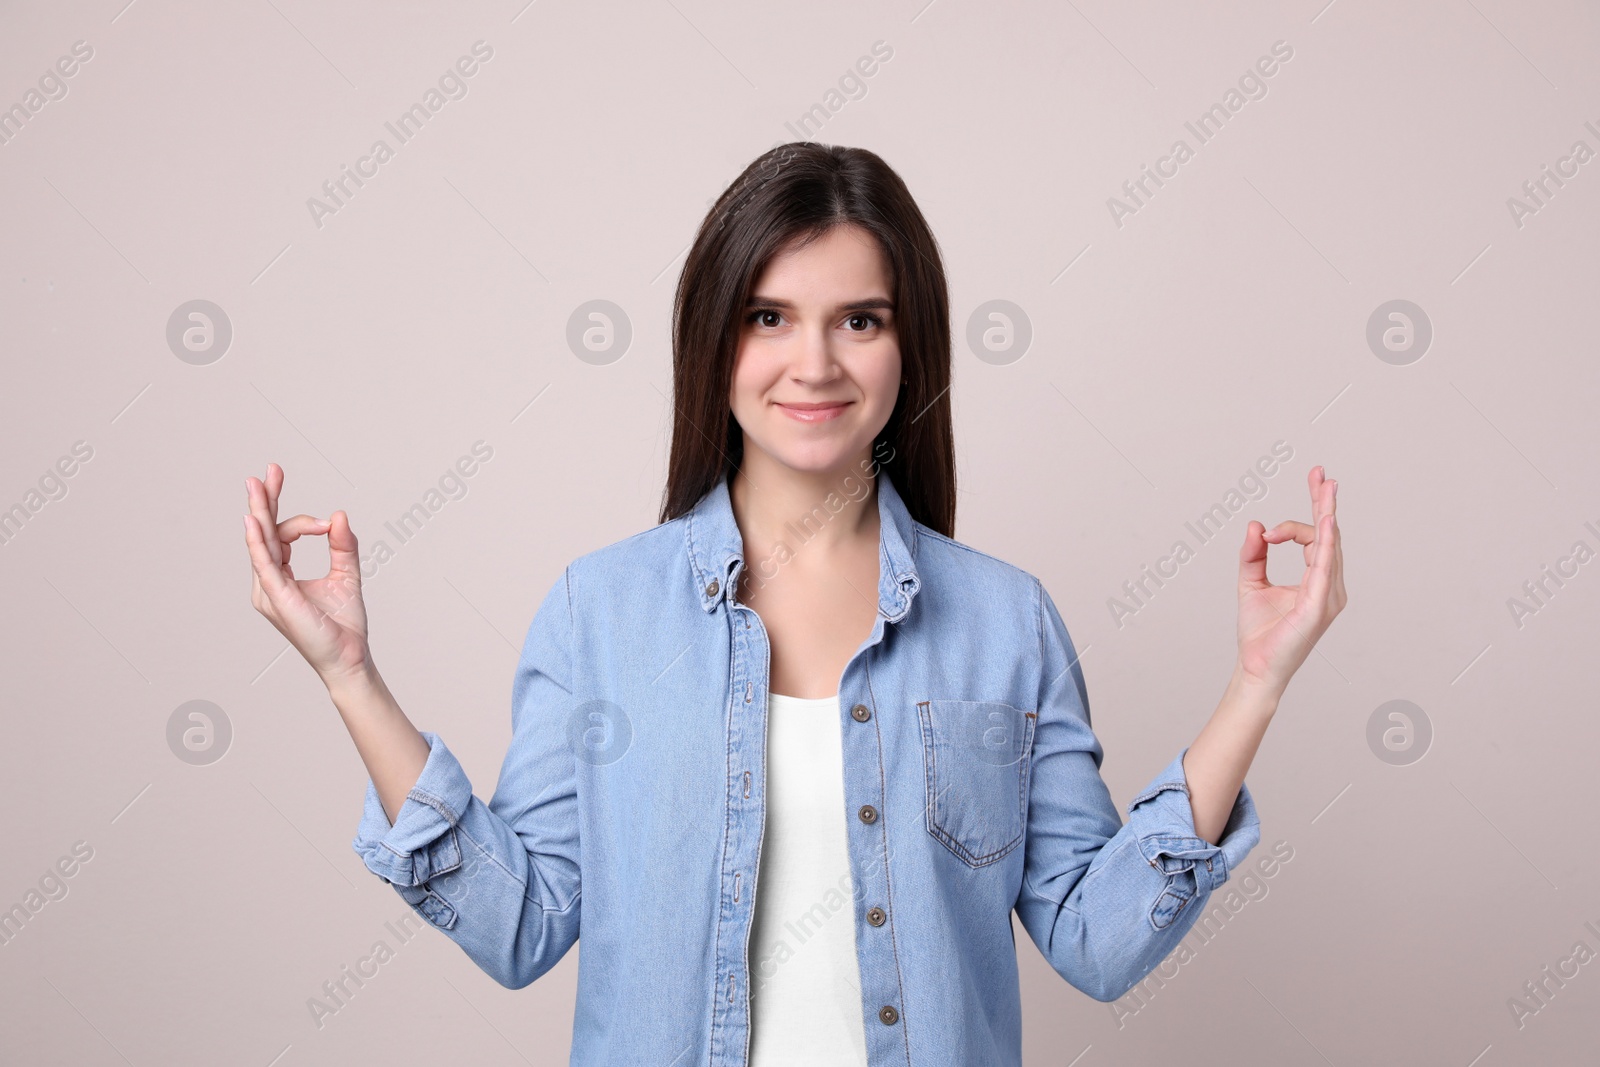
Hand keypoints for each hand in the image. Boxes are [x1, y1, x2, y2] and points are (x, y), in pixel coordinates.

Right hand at [243, 463, 372, 683]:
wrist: (350, 656)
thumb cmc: (343, 623)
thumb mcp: (347, 574)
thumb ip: (342, 545)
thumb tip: (339, 515)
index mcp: (282, 576)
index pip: (280, 536)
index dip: (301, 521)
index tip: (326, 521)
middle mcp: (269, 581)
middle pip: (264, 532)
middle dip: (266, 500)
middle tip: (270, 470)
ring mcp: (269, 590)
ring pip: (262, 542)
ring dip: (260, 511)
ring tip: (257, 484)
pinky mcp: (277, 597)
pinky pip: (264, 564)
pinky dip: (258, 541)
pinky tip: (254, 521)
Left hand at [1235, 465, 1345, 695]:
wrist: (1255, 666)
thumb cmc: (1259, 632)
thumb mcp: (1250, 582)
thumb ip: (1254, 554)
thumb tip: (1256, 525)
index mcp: (1317, 580)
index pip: (1315, 538)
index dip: (1295, 523)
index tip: (1269, 530)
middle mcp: (1329, 585)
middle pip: (1328, 534)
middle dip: (1324, 501)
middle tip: (1321, 472)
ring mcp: (1328, 595)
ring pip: (1328, 544)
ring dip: (1325, 512)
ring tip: (1325, 485)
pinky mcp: (1318, 605)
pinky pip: (1324, 566)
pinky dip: (1324, 541)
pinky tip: (1325, 520)